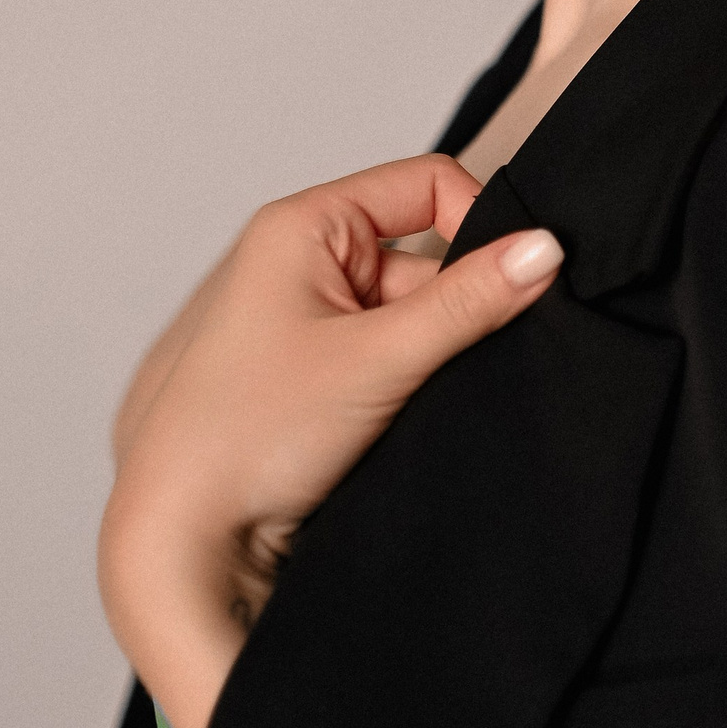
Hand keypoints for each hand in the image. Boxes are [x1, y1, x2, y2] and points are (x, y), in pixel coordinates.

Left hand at [97, 155, 563, 727]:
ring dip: (430, 358)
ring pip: (408, 317)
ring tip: (412, 407)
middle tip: (454, 366)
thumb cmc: (245, 437)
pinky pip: (384, 360)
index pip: (424, 184)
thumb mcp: (377, 360)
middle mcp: (296, 263)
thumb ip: (468, 302)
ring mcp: (301, 323)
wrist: (182, 543)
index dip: (479, 224)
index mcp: (299, 228)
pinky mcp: (310, 379)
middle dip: (453, 312)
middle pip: (422, 258)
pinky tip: (399, 426)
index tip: (512, 287)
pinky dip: (407, 388)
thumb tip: (544, 249)